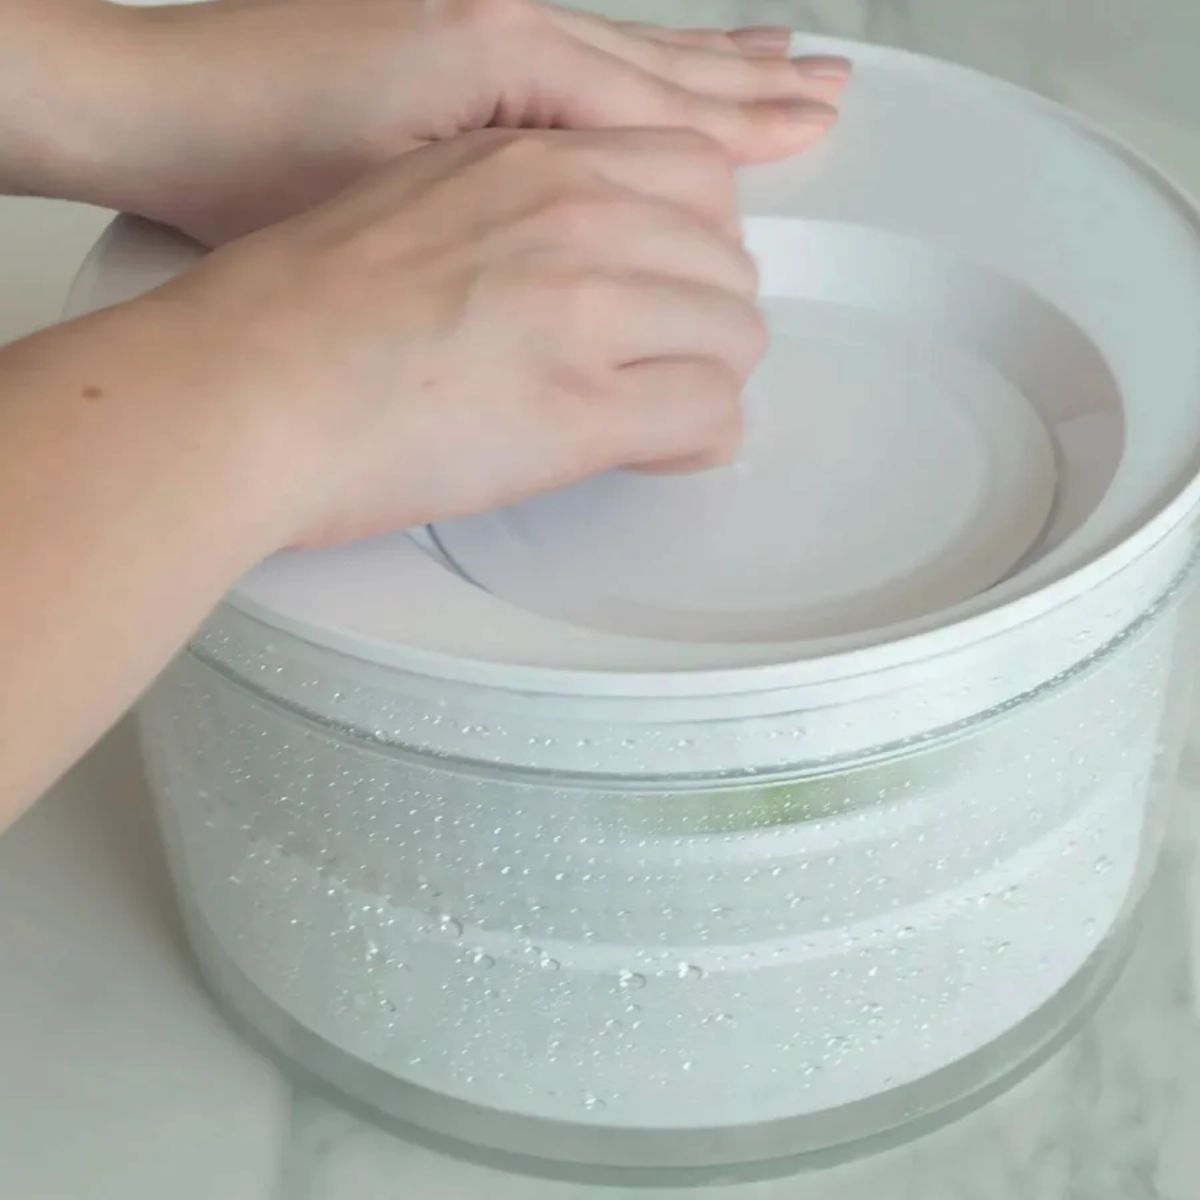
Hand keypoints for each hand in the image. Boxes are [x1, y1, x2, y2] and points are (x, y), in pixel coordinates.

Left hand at [73, 0, 848, 242]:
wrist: (150, 107)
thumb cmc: (254, 158)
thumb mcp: (409, 204)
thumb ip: (525, 214)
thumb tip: (613, 260)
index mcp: (507, 60)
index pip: (660, 109)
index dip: (741, 132)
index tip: (809, 133)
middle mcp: (505, 29)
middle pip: (661, 69)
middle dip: (748, 85)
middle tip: (822, 86)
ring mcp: (477, 30)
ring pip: (624, 58)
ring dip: (705, 70)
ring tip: (771, 64)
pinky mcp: (447, 48)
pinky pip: (572, 66)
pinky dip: (632, 76)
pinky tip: (649, 85)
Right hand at [139, 128, 763, 546]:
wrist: (238, 389)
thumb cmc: (288, 315)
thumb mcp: (415, 205)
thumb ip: (509, 219)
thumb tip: (556, 270)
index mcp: (531, 160)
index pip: (691, 173)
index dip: (691, 243)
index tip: (671, 284)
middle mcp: (574, 216)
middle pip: (727, 255)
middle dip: (704, 315)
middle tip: (664, 359)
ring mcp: (585, 308)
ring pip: (735, 333)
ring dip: (707, 377)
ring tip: (658, 411)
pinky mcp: (581, 408)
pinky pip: (711, 415)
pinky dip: (699, 439)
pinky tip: (658, 449)